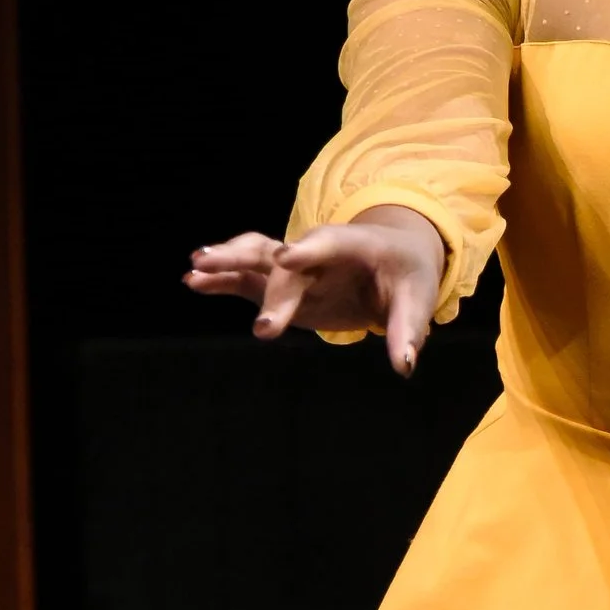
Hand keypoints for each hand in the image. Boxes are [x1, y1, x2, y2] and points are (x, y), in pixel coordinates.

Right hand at [184, 206, 447, 375]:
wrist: (393, 258)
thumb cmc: (407, 275)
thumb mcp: (417, 299)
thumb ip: (407, 330)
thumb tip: (404, 365)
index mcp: (355, 245)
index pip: (330, 244)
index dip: (310, 250)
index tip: (289, 257)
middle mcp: (317, 250)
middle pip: (287, 261)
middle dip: (272, 289)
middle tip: (262, 325)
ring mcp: (296, 265)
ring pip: (258, 257)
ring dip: (229, 261)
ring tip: (196, 269)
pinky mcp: (282, 282)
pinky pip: (248, 277)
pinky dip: (223, 279)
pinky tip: (193, 282)